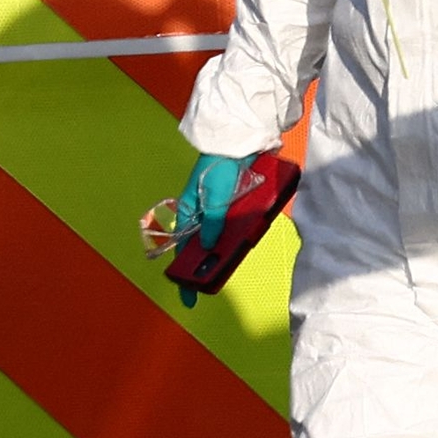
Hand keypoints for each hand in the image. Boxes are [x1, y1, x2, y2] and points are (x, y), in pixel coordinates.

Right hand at [167, 151, 246, 308]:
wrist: (242, 141)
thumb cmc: (220, 166)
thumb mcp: (214, 197)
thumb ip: (214, 221)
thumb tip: (209, 247)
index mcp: (190, 213)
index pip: (183, 250)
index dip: (184, 274)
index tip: (189, 296)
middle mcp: (205, 214)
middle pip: (207, 247)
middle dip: (213, 263)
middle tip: (221, 278)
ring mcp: (223, 210)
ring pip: (227, 237)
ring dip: (233, 246)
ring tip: (239, 254)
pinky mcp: (240, 204)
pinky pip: (243, 223)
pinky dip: (247, 230)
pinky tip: (254, 233)